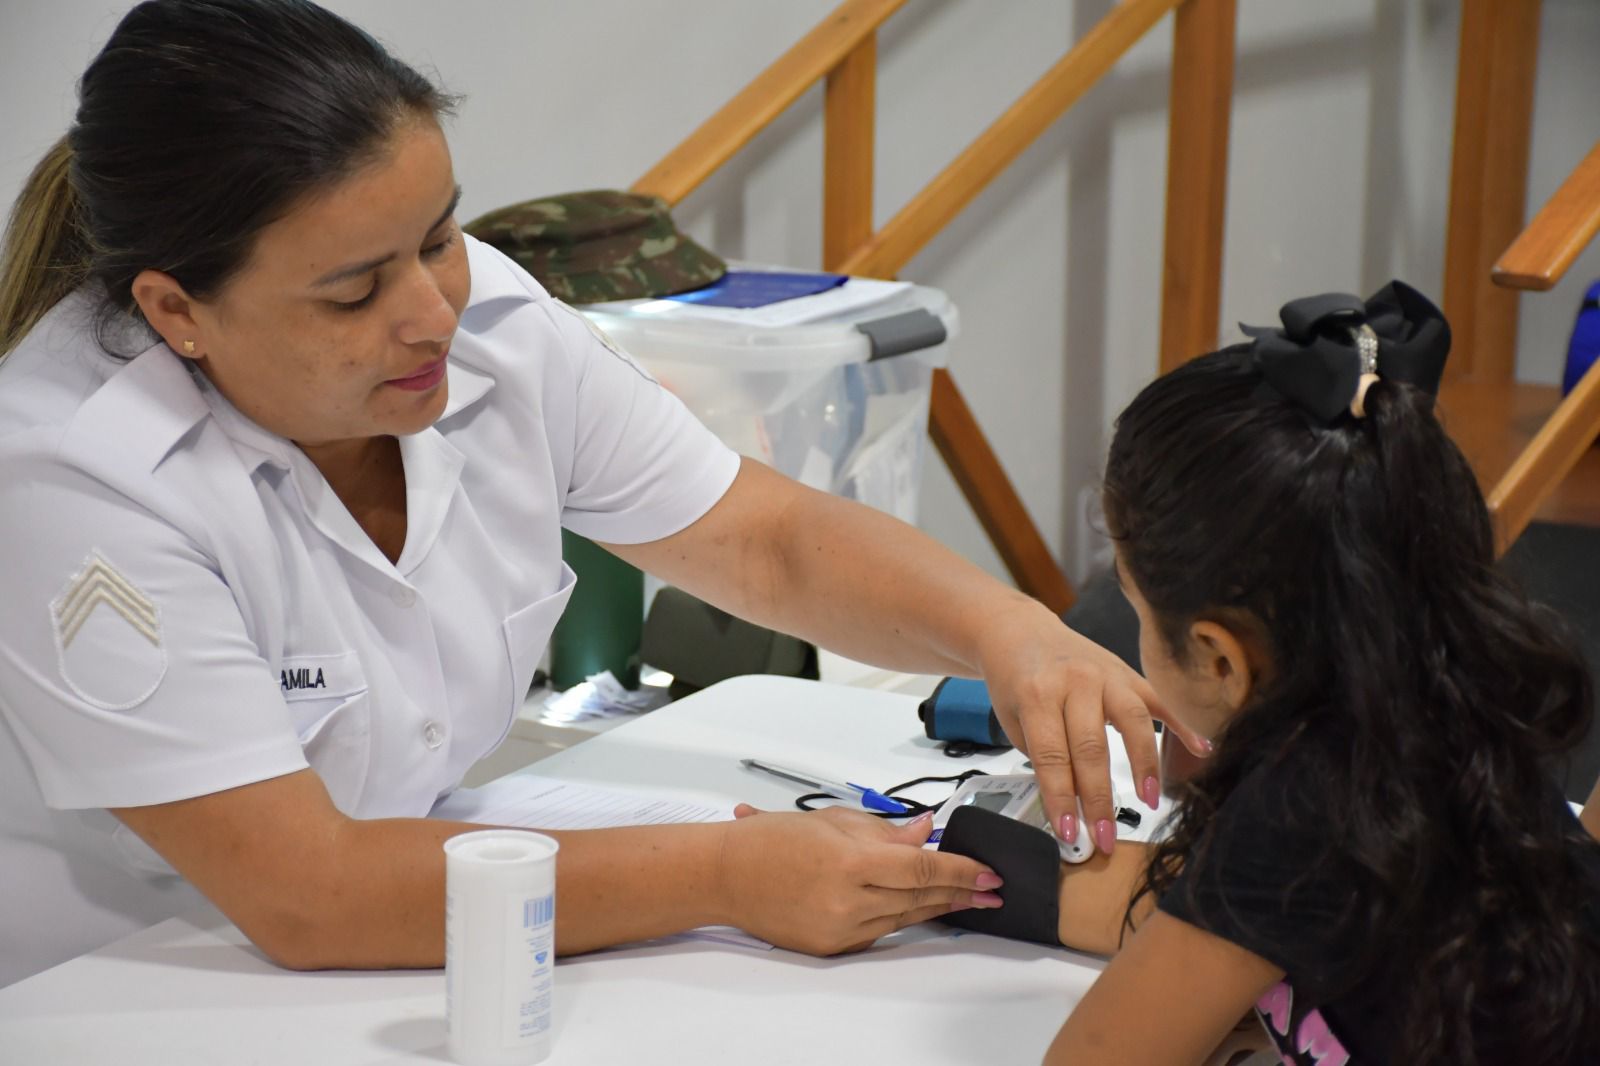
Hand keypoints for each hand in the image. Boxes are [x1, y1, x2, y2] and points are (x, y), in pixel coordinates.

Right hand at [717, 805, 1002, 954]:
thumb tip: (926, 832)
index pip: (923, 869)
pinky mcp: (832, 948)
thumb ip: (886, 832)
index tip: (990, 873)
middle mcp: (847, 902)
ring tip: (965, 898)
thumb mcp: (833, 821)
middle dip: (960, 893)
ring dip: (937, 907)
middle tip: (990, 889)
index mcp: (850, 863)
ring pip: (904, 918)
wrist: (725, 876)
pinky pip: (880, 932)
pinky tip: (920, 908)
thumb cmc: (769, 841)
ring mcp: (840, 930)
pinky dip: (901, 916)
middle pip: (920, 898)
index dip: (962, 872)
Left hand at [976, 599, 1209, 856]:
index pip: (1052, 756)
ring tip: (1150, 800)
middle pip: (1092, 747)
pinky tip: (1202, 749)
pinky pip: (1159, 701)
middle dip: (1099, 798)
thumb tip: (1073, 807)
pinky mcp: (1128, 673)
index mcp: (1038, 694)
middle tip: (1105, 836)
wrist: (1019, 633)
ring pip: (1133, 723)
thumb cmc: (1016, 683)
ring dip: (1143, 766)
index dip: (1061, 798)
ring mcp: (1106, 675)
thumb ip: (1044, 757)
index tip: (1069, 832)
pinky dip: (1182, 725)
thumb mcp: (1014, 721)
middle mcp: (1075, 682)